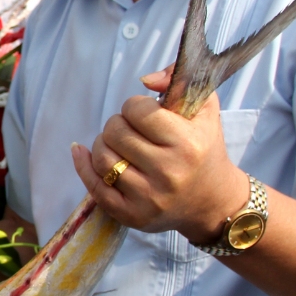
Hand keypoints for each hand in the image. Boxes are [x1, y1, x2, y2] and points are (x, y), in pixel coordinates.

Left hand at [71, 67, 246, 242]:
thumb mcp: (204, 109)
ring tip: (117, 143)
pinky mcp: (133, 216)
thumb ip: (177, 81)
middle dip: (118, 124)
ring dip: (103, 144)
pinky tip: (83, 152)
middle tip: (130, 129)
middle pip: (115, 132)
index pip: (137, 110)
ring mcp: (149, 198)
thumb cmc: (204, 149)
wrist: (212, 202)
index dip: (135, 106)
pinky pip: (95, 187)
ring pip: (102, 157)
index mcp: (187, 144)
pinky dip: (83, 165)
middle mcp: (169, 172)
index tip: (143, 113)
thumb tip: (145, 80)